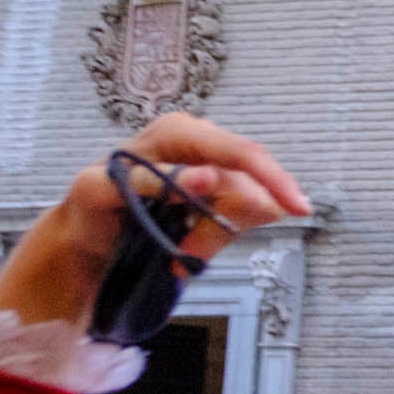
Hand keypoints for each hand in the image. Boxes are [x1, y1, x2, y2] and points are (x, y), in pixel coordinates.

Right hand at [0, 114, 308, 331]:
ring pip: (184, 160)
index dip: (277, 177)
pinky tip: (189, 188)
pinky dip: (164, 184)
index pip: (246, 152)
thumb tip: (277, 205)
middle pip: (223, 146)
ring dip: (215, 195)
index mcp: (196, 143)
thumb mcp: (208, 224)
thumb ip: (240, 212)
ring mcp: (128, 157)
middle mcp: (165, 139)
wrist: (90, 253)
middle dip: (255, 178)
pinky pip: (135, 182)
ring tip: (222, 227)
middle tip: (283, 208)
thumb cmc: (152, 227)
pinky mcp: (94, 183)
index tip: (302, 207)